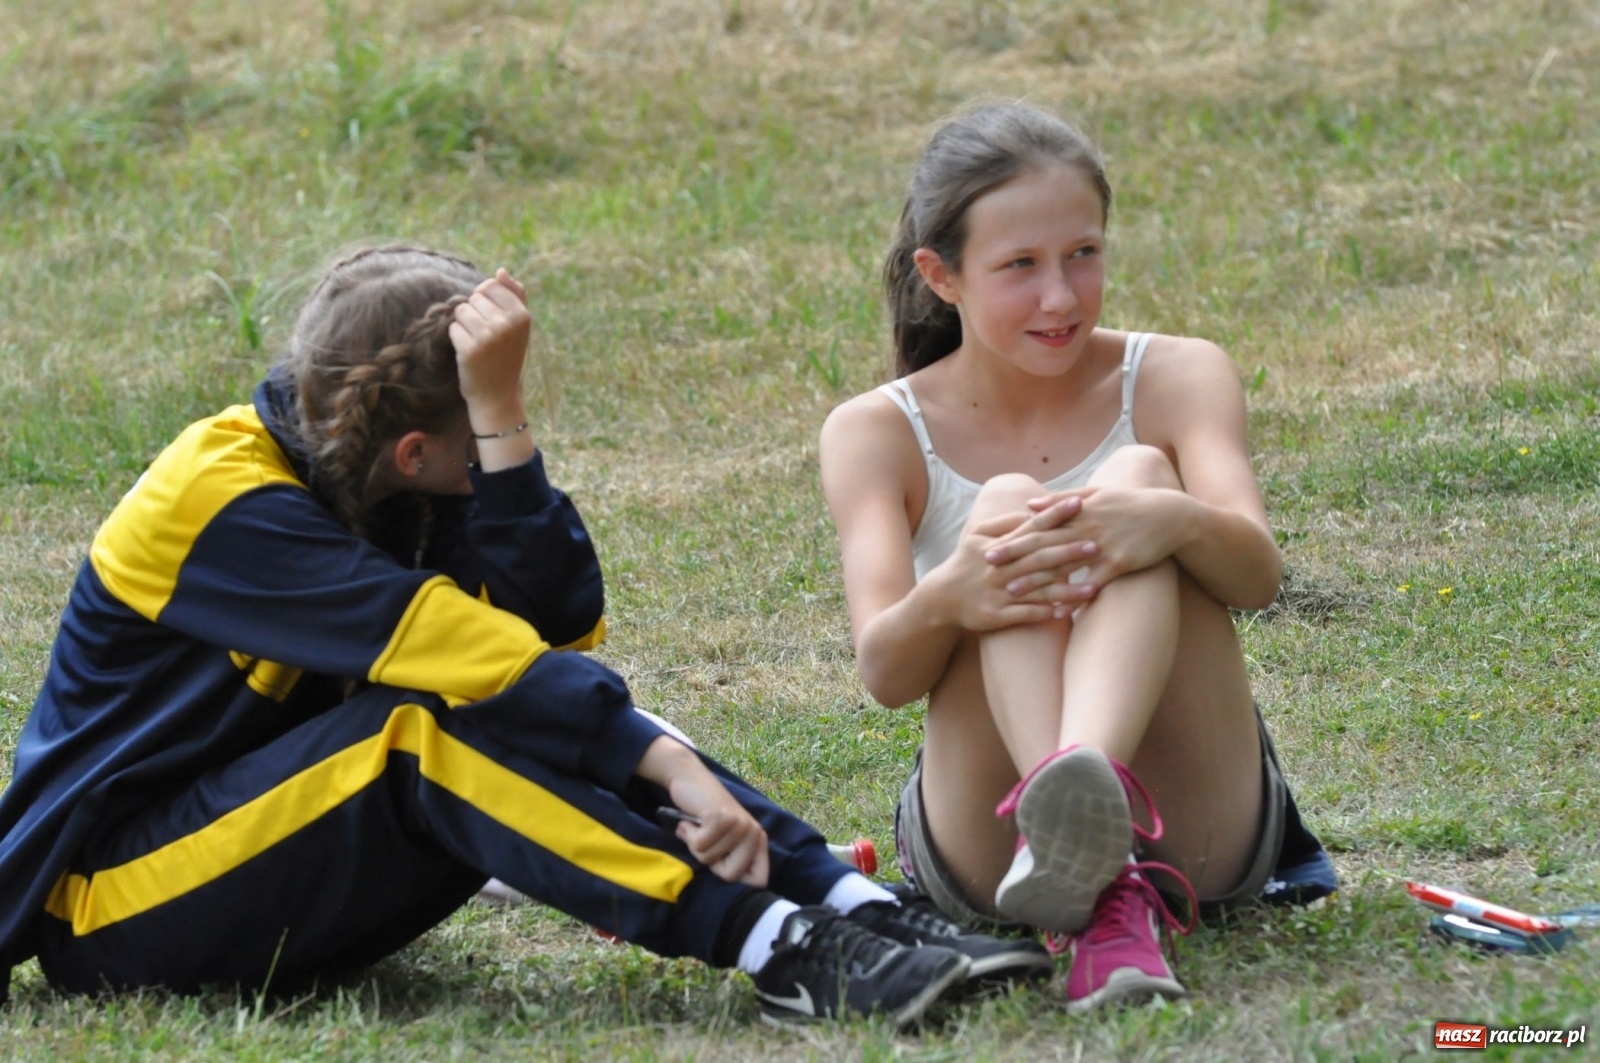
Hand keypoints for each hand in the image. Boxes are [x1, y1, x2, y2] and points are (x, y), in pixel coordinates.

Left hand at [448, 269, 530, 433]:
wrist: (499, 396)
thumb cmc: (508, 357)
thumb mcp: (519, 326)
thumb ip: (515, 295)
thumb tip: (501, 271)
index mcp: (522, 315)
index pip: (491, 285)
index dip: (486, 301)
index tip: (494, 321)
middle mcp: (507, 324)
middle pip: (474, 297)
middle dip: (475, 314)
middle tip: (487, 337)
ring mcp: (488, 337)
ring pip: (461, 311)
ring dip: (464, 326)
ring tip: (477, 343)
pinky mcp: (469, 349)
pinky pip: (452, 328)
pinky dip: (457, 339)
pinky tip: (469, 353)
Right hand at [636, 735, 769, 885]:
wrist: (690, 779)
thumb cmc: (704, 816)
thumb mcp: (723, 841)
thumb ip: (731, 861)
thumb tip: (734, 897)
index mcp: (758, 841)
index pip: (759, 882)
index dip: (736, 882)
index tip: (720, 864)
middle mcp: (754, 833)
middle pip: (731, 876)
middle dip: (711, 863)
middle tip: (706, 841)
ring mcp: (740, 824)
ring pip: (710, 859)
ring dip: (695, 845)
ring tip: (697, 826)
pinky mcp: (722, 816)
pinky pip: (699, 844)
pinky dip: (689, 834)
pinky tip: (691, 820)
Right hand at [933, 496, 1099, 630]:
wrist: (941, 598)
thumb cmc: (966, 564)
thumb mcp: (977, 536)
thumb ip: (1004, 523)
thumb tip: (1031, 511)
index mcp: (998, 546)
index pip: (1031, 527)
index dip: (1055, 515)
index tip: (1078, 504)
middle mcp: (1000, 568)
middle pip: (1039, 558)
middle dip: (1068, 551)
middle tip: (1096, 545)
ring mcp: (999, 592)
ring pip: (1038, 590)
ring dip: (1066, 589)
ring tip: (1092, 588)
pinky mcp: (997, 615)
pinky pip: (1024, 614)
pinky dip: (1044, 613)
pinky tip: (1066, 613)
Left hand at [989, 486, 1184, 589]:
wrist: (1170, 516)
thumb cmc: (1129, 504)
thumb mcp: (1096, 494)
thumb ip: (1060, 500)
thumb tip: (1029, 505)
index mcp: (1077, 511)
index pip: (1038, 526)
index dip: (1013, 537)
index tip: (989, 547)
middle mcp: (1086, 527)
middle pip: (1043, 544)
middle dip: (1015, 556)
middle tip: (988, 568)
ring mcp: (1102, 546)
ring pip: (1063, 565)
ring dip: (1036, 579)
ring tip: (1013, 592)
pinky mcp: (1119, 563)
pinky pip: (1093, 583)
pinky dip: (1074, 597)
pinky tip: (1057, 611)